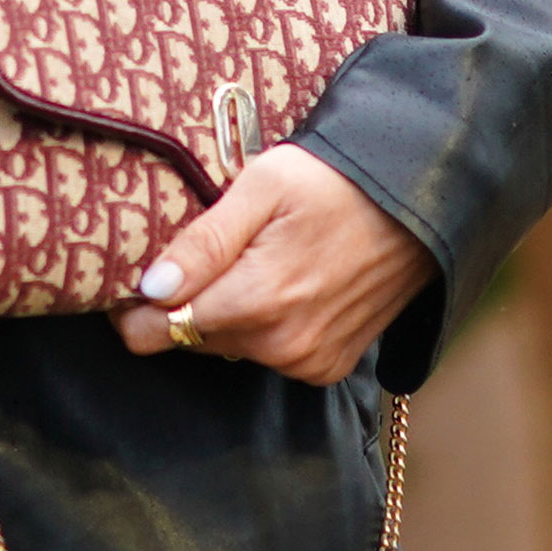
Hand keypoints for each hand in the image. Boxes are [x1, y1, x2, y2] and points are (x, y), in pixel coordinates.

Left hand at [116, 144, 434, 385]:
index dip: (133, 306)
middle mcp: (280, 345)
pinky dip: (262, 325)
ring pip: (226, 347)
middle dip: (180, 303)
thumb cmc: (336, 183)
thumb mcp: (262, 187)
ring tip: (250, 260)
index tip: (137, 274)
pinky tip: (283, 283)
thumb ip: (203, 243)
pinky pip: (266, 354)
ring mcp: (306, 361)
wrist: (418, 206)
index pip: (154, 333)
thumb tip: (150, 288)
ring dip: (223, 313)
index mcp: (256, 301)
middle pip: (186, 340)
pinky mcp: (327, 367)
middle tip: (201, 252)